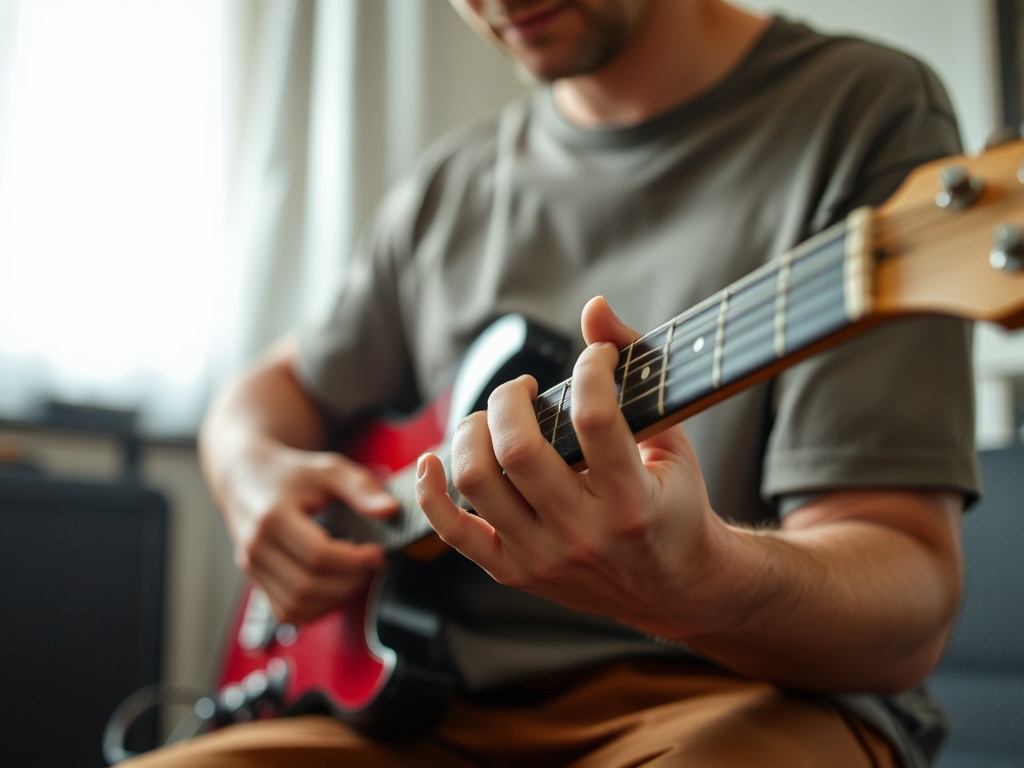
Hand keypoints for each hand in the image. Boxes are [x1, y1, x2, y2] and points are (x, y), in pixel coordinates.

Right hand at [223, 443, 394, 624]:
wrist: (245, 478)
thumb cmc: (288, 474)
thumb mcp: (327, 470)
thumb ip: (360, 488)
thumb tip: (391, 510)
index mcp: (272, 517)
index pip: (318, 555)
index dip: (354, 560)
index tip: (377, 553)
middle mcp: (256, 547)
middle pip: (306, 586)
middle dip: (348, 583)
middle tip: (371, 566)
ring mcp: (252, 567)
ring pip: (295, 605)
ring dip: (334, 599)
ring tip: (355, 577)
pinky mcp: (255, 580)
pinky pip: (286, 611)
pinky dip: (315, 609)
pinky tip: (334, 588)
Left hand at [417, 296, 730, 637]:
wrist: (674, 588)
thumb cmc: (674, 507)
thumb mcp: (673, 441)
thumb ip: (639, 372)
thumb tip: (593, 308)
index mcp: (632, 502)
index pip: (594, 421)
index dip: (589, 369)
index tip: (594, 358)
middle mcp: (583, 534)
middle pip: (517, 451)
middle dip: (509, 399)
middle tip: (522, 389)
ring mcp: (543, 557)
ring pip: (478, 483)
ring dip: (472, 433)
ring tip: (491, 419)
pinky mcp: (514, 572)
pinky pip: (454, 533)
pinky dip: (431, 493)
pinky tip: (433, 459)